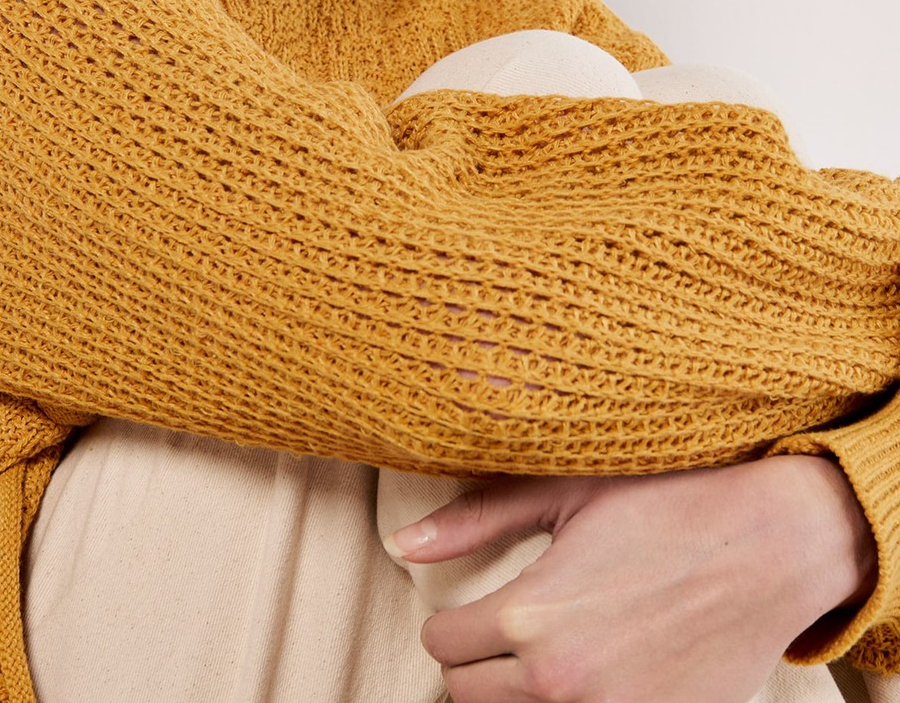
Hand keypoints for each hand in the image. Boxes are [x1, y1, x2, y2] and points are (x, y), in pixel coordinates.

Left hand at [389, 455, 875, 702]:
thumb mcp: (566, 492)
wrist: (770, 543)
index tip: (480, 606)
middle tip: (510, 632)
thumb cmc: (667, 502)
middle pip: (467, 697)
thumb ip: (477, 521)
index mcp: (529, 618)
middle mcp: (561, 682)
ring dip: (518, 693)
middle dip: (478, 662)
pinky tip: (595, 677)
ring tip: (545, 657)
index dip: (454, 619)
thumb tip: (403, 546)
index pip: (440, 645)